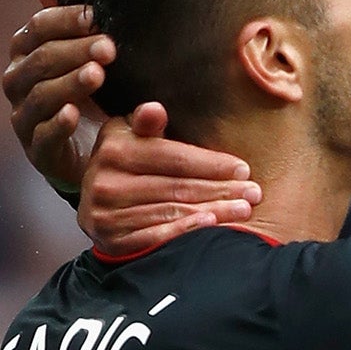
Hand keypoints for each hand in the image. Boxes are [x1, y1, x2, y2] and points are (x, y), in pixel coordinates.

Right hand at [3, 0, 261, 238]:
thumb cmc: (94, 84)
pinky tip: (72, 115)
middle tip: (108, 48)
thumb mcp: (84, 38)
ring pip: (37, 97)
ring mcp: (26, 120)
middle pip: (37, 61)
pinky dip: (54, 126)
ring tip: (98, 75)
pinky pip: (40, 138)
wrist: (105, 146)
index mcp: (28, 52)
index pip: (36, 29)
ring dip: (67, 83)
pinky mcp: (40, 154)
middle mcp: (19, 83)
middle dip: (71, 51)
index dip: (61, 21)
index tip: (95, 16)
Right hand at [79, 104, 260, 255]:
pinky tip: (211, 227)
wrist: (96, 204)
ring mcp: (105, 213)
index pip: (174, 157)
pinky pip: (155, 237)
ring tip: (243, 210)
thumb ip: (147, 124)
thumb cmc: (128, 164)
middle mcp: (105, 180)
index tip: (244, 169)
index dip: (211, 163)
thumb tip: (155, 109)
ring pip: (171, 211)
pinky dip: (185, 231)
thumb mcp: (134, 137)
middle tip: (254, 193)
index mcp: (115, 147)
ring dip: (212, 211)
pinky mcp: (110, 240)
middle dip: (220, 189)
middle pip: (176, 186)